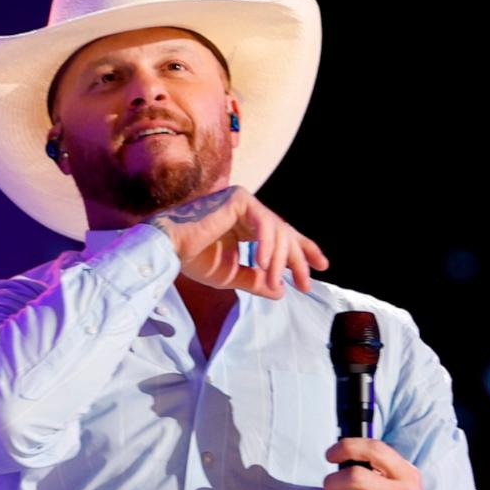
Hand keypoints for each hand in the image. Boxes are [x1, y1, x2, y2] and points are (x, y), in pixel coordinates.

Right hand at [143, 186, 328, 298]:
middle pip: (285, 232)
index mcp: (245, 225)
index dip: (303, 250)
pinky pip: (263, 223)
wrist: (168, 249)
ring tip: (276, 280)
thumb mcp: (232, 275)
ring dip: (279, 259)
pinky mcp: (239, 198)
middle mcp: (247, 210)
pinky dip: (266, 245)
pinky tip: (263, 263)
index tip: (321, 267)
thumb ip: (256, 281)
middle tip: (306, 283)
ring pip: (277, 230)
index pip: (281, 235)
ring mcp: (244, 201)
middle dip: (298, 259)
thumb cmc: (193, 259)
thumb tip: (280, 291)